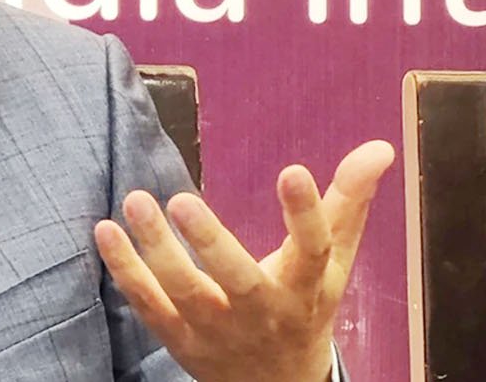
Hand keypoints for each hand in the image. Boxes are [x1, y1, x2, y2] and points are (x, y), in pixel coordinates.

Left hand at [94, 140, 395, 381]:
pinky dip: (125, 270)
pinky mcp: (179, 338)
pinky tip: (105, 230)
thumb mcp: (334, 262)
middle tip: (181, 201)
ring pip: (184, 293)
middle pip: (239, 281)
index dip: (306, 213)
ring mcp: (217, 330)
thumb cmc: (305, 307)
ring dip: (156, 250)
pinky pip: (148, 304)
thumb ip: (350, 203)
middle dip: (211, 244)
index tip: (293, 170)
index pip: (313, 249)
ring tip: (136, 200)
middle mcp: (262, 312)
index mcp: (305, 287)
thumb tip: (380, 146)